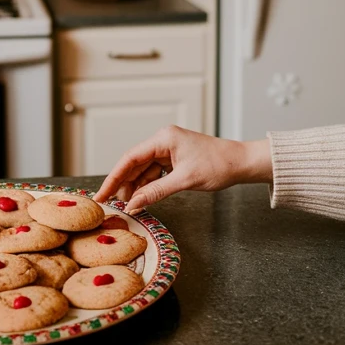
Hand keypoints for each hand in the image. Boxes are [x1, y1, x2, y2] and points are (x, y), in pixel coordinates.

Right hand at [94, 126, 271, 212]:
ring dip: (135, 187)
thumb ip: (156, 192)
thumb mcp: (184, 181)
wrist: (241, 163)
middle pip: (134, 163)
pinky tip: (142, 198)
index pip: (130, 158)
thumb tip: (133, 204)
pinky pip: (154, 172)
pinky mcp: (175, 158)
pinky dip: (148, 186)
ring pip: (143, 169)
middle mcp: (163, 141)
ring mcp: (169, 149)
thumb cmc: (218, 166)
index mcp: (163, 138)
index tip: (102, 193)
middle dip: (123, 184)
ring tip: (127, 205)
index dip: (114, 177)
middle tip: (111, 204)